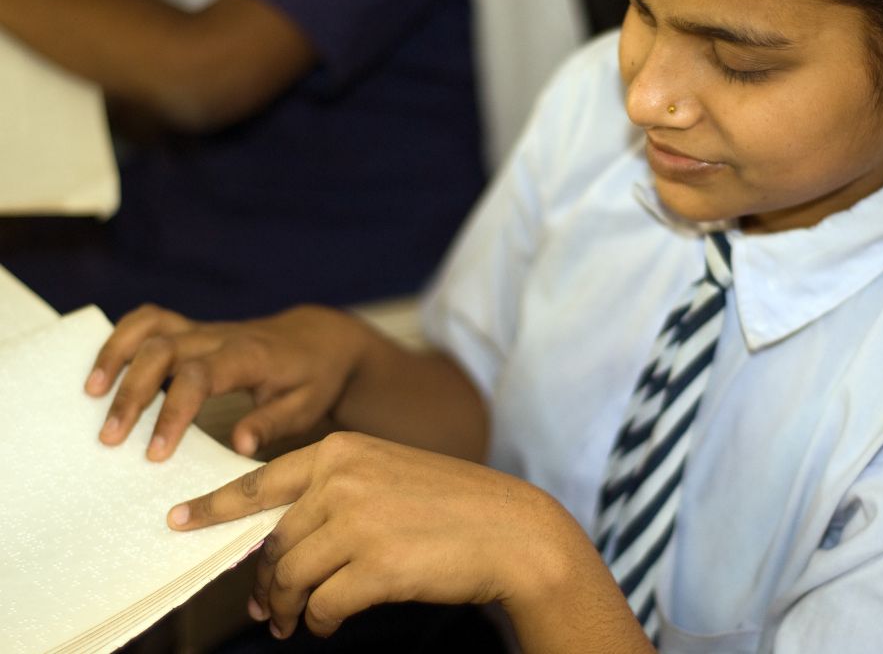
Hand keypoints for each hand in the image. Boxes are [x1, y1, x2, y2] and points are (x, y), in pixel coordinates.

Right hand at [86, 304, 367, 460]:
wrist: (322, 339)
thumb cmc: (314, 378)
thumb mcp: (306, 406)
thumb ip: (272, 424)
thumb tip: (239, 445)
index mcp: (249, 358)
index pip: (199, 377)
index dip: (173, 412)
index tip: (155, 453)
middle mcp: (221, 337)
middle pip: (164, 350)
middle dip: (133, 393)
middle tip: (110, 438)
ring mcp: (206, 329)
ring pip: (151, 328)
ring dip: (116, 356)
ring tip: (90, 394)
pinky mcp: (195, 329)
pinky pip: (152, 320)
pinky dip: (123, 336)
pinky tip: (105, 369)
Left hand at [166, 432, 582, 639]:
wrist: (513, 531)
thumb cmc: (452, 505)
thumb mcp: (388, 475)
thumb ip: (334, 496)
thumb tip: (281, 547)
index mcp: (343, 451)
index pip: (261, 481)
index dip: (214, 505)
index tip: (178, 521)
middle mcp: (343, 480)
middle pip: (274, 540)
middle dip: (264, 580)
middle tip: (268, 608)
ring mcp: (359, 521)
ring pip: (291, 576)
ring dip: (289, 607)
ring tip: (298, 622)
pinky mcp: (376, 566)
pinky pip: (324, 605)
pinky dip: (323, 621)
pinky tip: (335, 621)